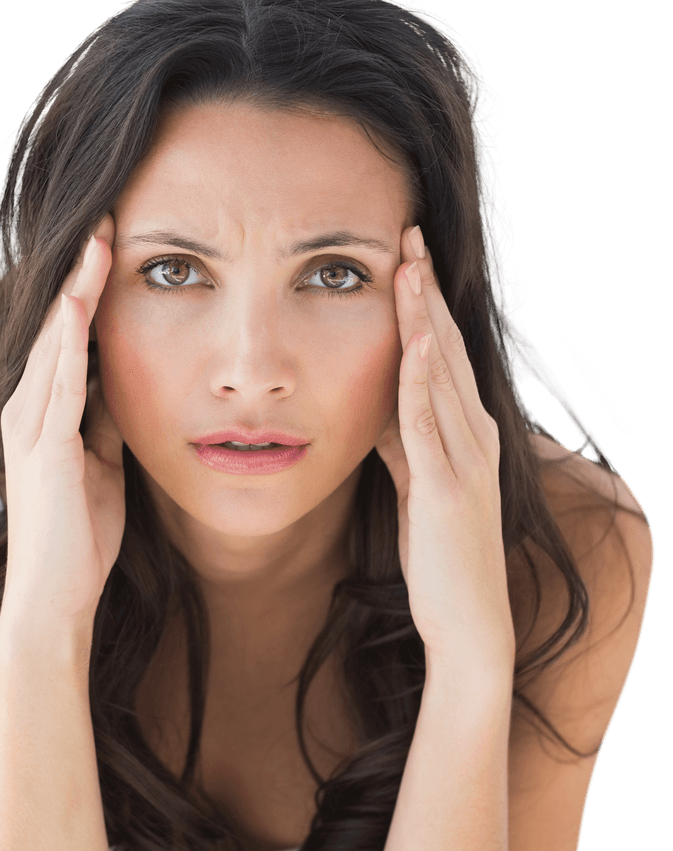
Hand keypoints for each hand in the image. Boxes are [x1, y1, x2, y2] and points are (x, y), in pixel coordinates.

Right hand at [0, 213, 124, 657]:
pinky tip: (81, 304)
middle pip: (59, 325)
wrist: (57, 595)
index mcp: (49, 412)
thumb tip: (126, 385)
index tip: (117, 242)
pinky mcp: (45, 448)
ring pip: (55, 342)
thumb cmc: (80, 535)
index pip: (72, 336)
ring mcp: (33, 426)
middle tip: (108, 215)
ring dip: (77, 289)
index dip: (91, 288)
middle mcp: (32, 408)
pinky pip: (58, 384)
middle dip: (83, 271)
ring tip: (98, 237)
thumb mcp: (103, 464)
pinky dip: (68, 342)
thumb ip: (106, 423)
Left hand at [374, 226, 514, 672]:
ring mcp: (465, 458)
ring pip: (441, 373)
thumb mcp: (416, 482)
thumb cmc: (439, 553)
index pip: (441, 352)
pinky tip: (410, 344)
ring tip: (408, 265)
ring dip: (423, 318)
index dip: (425, 302)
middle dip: (426, 290)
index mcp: (465, 430)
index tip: (406, 254)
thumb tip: (377, 405)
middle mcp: (474, 434)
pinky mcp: (447, 489)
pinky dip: (420, 381)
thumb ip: (403, 441)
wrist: (466, 618)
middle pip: (445, 347)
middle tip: (409, 232)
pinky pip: (430, 425)